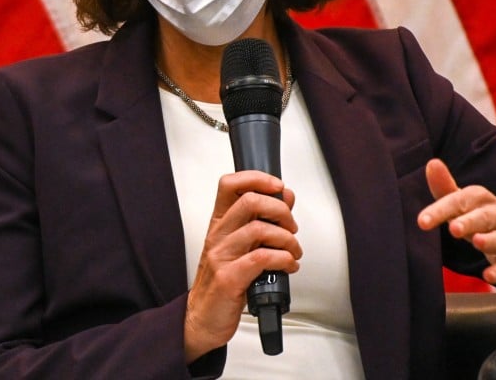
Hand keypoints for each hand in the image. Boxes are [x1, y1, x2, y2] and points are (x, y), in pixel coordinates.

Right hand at [184, 171, 299, 362]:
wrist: (202, 318)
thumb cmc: (223, 281)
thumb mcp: (241, 246)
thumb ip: (262, 220)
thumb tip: (285, 197)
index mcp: (219, 223)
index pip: (230, 184)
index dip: (257, 178)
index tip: (279, 187)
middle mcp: (218, 235)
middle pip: (249, 200)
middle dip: (281, 210)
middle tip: (291, 227)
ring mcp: (221, 256)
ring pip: (259, 229)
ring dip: (287, 239)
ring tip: (293, 252)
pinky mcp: (229, 279)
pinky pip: (261, 258)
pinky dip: (283, 259)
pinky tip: (288, 265)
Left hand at [417, 159, 495, 284]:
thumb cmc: (479, 213)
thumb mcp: (463, 200)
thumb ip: (444, 187)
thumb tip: (432, 163)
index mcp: (479, 198)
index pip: (459, 200)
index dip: (440, 210)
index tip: (422, 221)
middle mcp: (495, 213)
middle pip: (483, 217)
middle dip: (469, 222)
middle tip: (454, 228)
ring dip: (489, 240)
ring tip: (477, 242)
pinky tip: (489, 276)